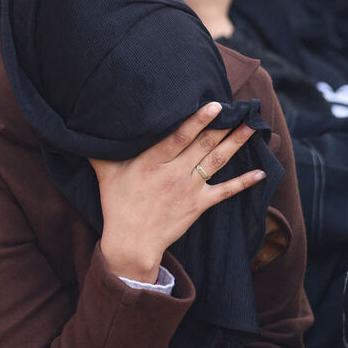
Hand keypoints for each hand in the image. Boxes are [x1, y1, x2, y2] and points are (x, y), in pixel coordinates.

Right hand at [91, 102, 266, 282]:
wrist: (131, 242)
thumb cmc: (117, 203)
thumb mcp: (105, 172)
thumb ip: (101, 148)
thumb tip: (85, 123)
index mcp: (151, 162)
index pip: (179, 137)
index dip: (197, 121)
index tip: (215, 106)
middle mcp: (174, 174)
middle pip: (204, 145)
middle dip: (225, 126)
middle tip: (243, 110)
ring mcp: (189, 189)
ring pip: (217, 161)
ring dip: (237, 144)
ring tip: (253, 128)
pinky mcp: (199, 204)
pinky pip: (225, 191)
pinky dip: (244, 182)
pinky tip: (261, 172)